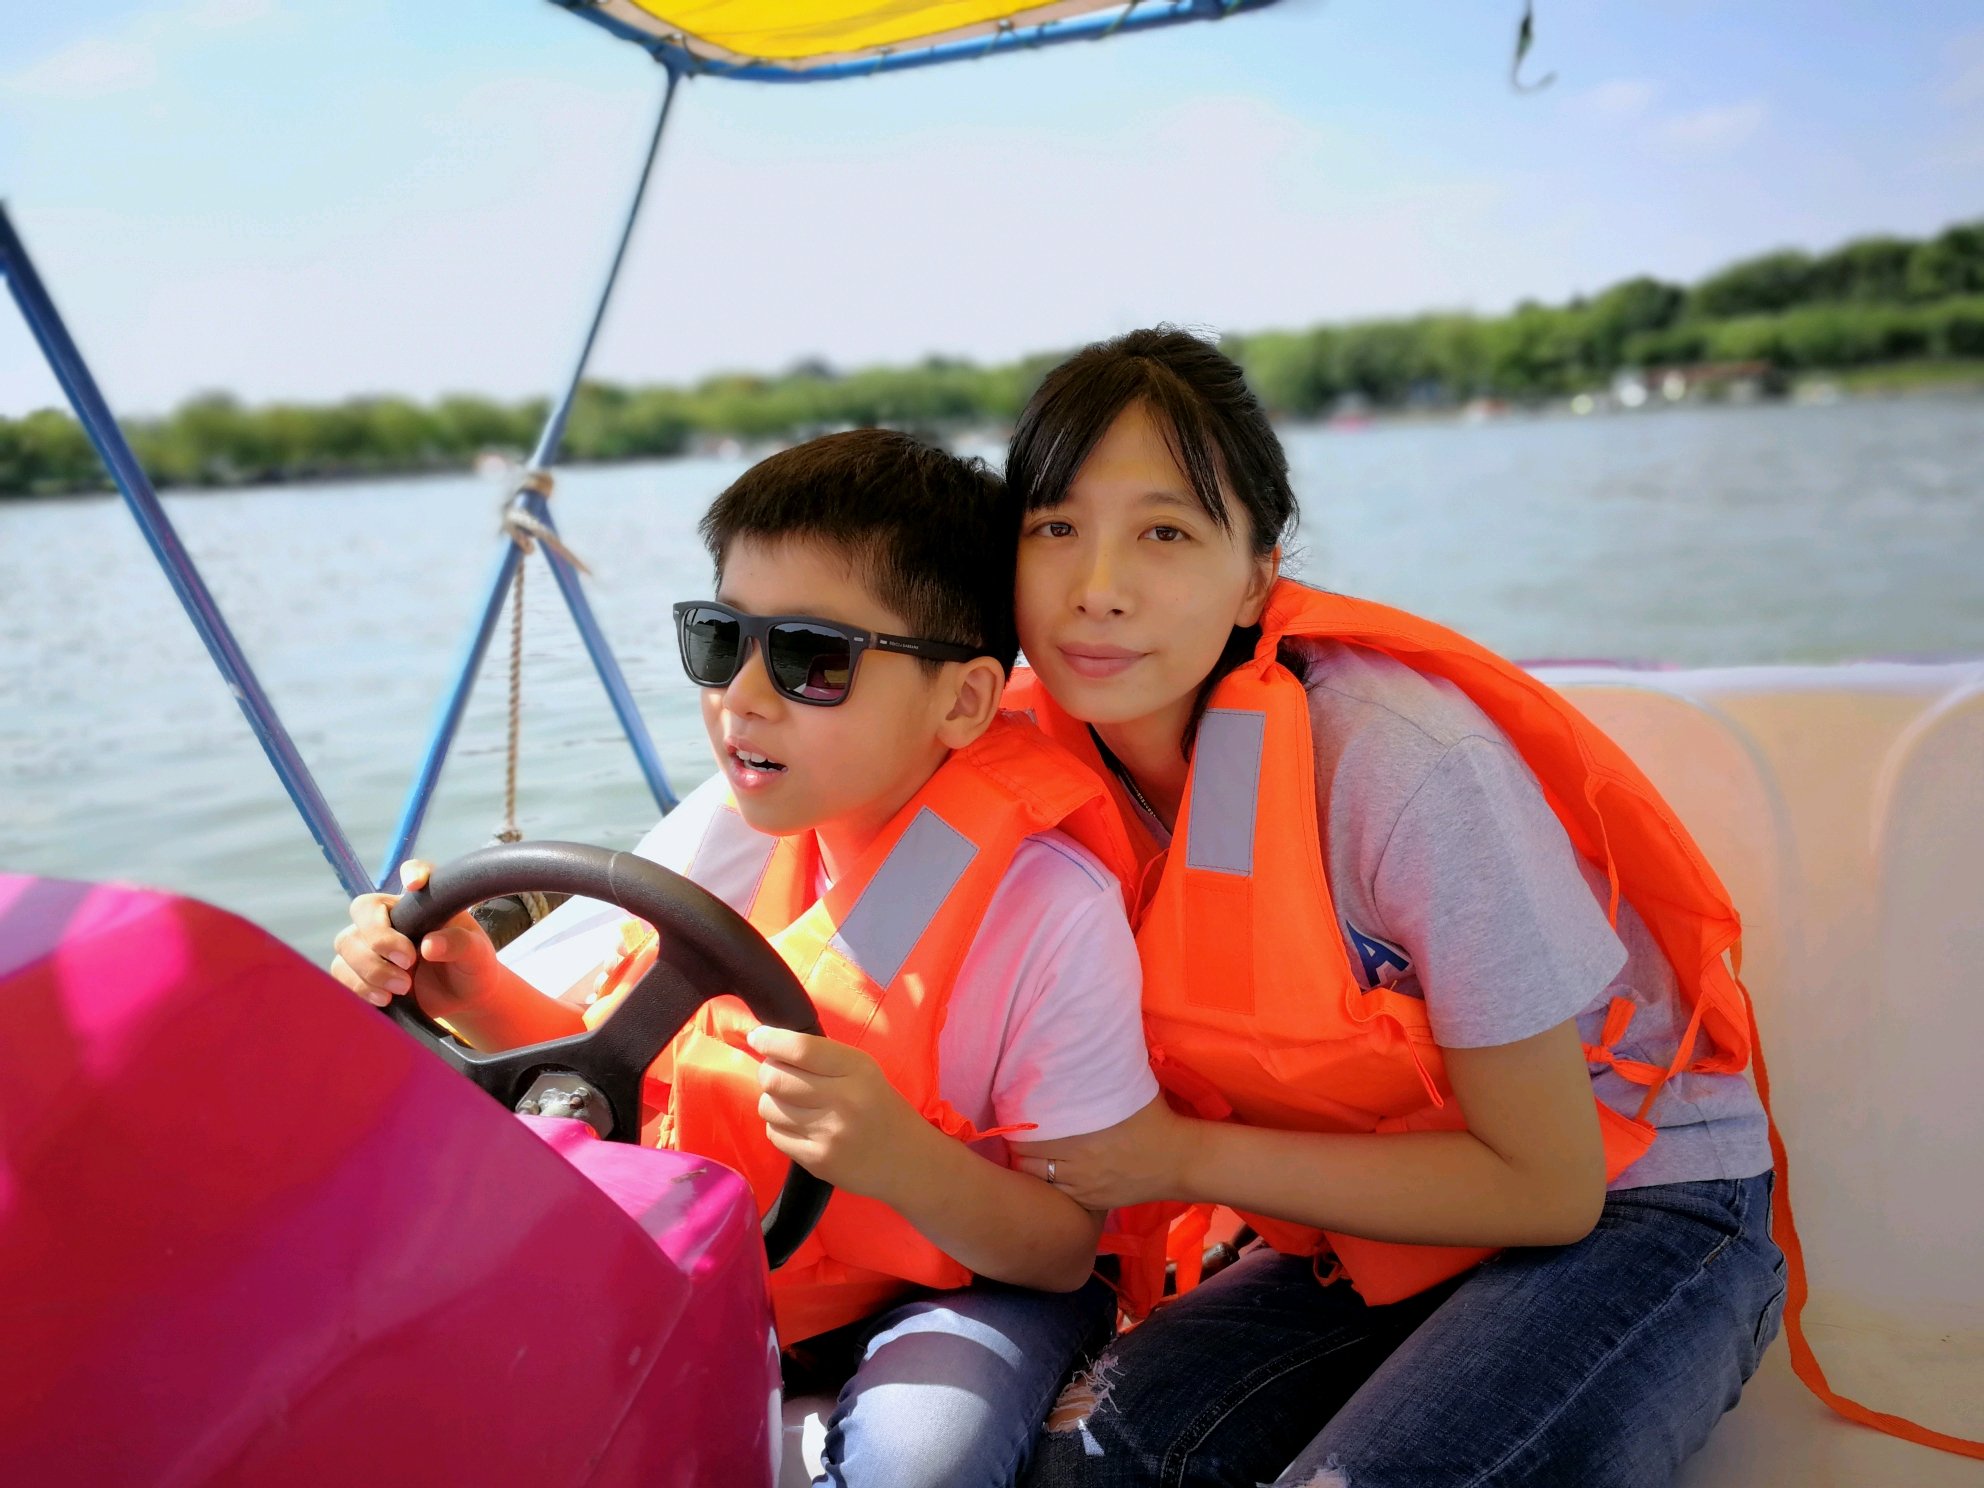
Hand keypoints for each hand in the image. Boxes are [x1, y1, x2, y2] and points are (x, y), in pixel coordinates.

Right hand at [329, 859, 499, 1016]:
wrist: (461, 999)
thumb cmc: (471, 967)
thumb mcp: (476, 955)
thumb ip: (459, 945)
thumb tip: (429, 945)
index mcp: (424, 902)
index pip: (415, 871)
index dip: (412, 872)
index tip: (415, 885)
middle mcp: (394, 916)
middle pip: (362, 910)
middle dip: (379, 939)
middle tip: (409, 963)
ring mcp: (372, 942)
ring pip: (346, 943)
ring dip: (370, 969)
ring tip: (402, 988)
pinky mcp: (360, 970)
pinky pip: (341, 972)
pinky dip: (359, 986)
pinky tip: (384, 999)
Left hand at [748, 1026, 930, 1203]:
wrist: (907, 1160)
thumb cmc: (880, 1107)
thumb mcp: (863, 1072)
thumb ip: (822, 1058)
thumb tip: (769, 1044)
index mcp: (857, 1069)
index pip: (800, 1048)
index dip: (770, 1040)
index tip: (757, 1037)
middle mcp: (842, 1099)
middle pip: (775, 1078)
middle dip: (768, 1073)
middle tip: (777, 1074)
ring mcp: (828, 1133)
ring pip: (769, 1107)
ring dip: (772, 1102)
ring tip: (792, 1104)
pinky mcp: (817, 1160)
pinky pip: (775, 1135)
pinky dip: (779, 1127)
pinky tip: (799, 1127)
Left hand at [1012, 1095, 1200, 1209]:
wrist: (1178, 1159)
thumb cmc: (1152, 1118)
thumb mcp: (1124, 1091)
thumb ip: (1095, 1080)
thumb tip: (1074, 1052)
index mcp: (1080, 1134)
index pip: (1028, 1136)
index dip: (1018, 1127)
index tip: (1016, 1117)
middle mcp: (1076, 1164)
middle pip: (1027, 1160)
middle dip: (1021, 1148)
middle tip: (1021, 1136)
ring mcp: (1083, 1187)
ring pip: (1039, 1182)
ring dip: (1032, 1169)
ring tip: (1032, 1156)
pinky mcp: (1091, 1202)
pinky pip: (1058, 1196)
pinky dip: (1050, 1186)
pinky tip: (1052, 1174)